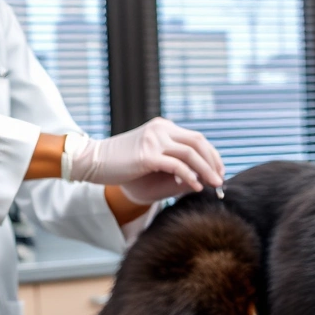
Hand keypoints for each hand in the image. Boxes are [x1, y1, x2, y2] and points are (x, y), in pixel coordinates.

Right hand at [67, 117, 223, 200]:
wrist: (92, 161)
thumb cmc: (119, 164)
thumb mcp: (149, 157)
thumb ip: (170, 159)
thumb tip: (196, 176)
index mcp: (163, 127)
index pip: (196, 138)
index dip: (211, 155)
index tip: (219, 171)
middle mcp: (161, 129)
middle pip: (198, 142)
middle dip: (213, 162)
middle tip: (221, 179)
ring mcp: (154, 140)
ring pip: (191, 153)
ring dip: (207, 170)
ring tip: (215, 184)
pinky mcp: (147, 155)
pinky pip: (177, 166)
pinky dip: (190, 177)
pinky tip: (196, 188)